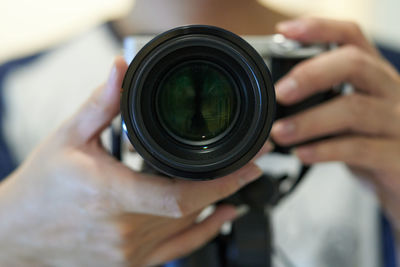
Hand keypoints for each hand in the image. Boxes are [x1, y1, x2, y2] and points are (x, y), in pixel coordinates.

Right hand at [0, 57, 264, 266]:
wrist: (17, 233)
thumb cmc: (41, 187)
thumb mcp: (68, 138)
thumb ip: (100, 105)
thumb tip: (120, 70)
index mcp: (111, 195)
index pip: (180, 195)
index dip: (222, 182)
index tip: (249, 163)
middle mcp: (124, 230)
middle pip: (191, 208)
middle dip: (229, 184)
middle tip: (252, 162)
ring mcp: (129, 253)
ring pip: (187, 227)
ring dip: (218, 203)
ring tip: (241, 182)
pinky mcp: (130, 264)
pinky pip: (177, 251)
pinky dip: (205, 232)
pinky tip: (223, 216)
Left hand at [271, 18, 399, 234]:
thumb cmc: (371, 141)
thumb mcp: (350, 113)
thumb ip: (324, 99)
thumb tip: (276, 94)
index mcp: (374, 75)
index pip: (351, 36)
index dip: (318, 29)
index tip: (284, 31)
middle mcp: (390, 91)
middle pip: (355, 63)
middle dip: (310, 74)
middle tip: (279, 93)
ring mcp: (398, 123)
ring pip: (354, 109)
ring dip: (309, 121)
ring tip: (280, 132)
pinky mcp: (398, 156)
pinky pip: (359, 148)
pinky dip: (325, 150)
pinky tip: (303, 154)